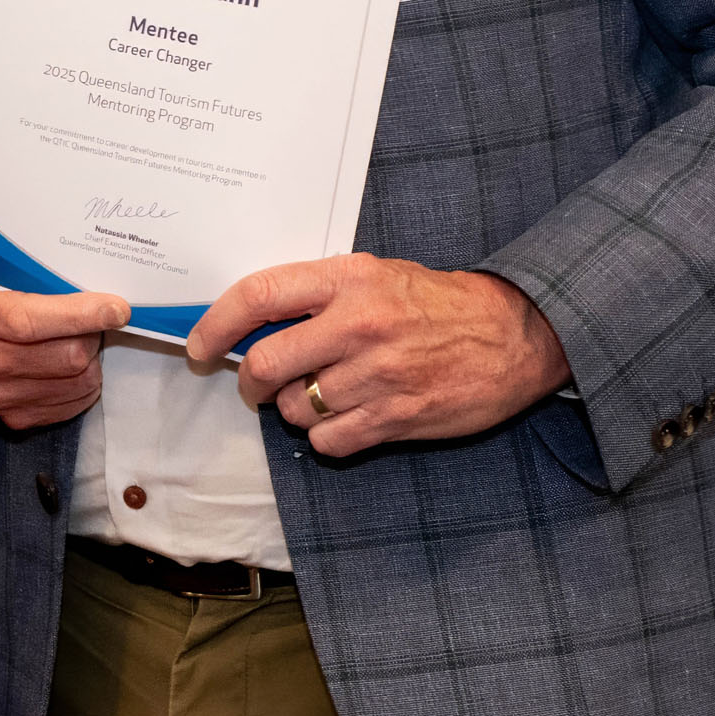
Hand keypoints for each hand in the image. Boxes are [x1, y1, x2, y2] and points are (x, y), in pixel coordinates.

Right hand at [0, 276, 128, 431]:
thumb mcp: (6, 269)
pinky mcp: (14, 416)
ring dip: (91, 361)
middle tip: (89, 320)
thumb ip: (47, 277)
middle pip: (67, 357)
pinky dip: (83, 386)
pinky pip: (73, 406)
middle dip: (92, 335)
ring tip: (76, 341)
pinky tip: (71, 368)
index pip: (31, 321)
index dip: (80, 316)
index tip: (117, 310)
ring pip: (78, 383)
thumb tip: (102, 292)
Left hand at [188, 256, 568, 459]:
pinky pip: (329, 440)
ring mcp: (378, 375)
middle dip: (248, 379)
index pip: (259, 295)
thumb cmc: (435, 303)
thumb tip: (251, 323)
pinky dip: (327, 436)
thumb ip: (317, 295)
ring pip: (293, 407)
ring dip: (293, 407)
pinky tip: (346, 417)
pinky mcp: (397, 417)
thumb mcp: (375, 275)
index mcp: (349, 280)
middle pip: (266, 362)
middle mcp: (359, 325)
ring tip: (320, 393)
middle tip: (254, 382)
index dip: (217, 323)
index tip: (200, 343)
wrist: (514, 334)